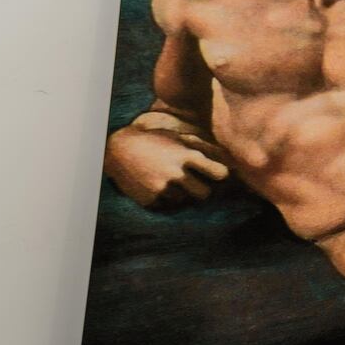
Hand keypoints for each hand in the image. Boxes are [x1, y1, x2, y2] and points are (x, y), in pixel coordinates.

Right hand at [103, 124, 229, 207]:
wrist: (118, 149)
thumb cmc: (153, 140)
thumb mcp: (177, 138)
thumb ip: (202, 147)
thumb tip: (226, 155)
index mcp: (185, 155)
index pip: (219, 173)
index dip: (220, 175)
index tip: (217, 174)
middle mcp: (175, 173)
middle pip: (205, 194)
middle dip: (202, 190)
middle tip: (195, 185)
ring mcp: (161, 188)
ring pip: (184, 201)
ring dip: (180, 193)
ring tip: (167, 181)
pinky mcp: (150, 200)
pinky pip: (167, 206)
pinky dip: (164, 199)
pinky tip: (155, 186)